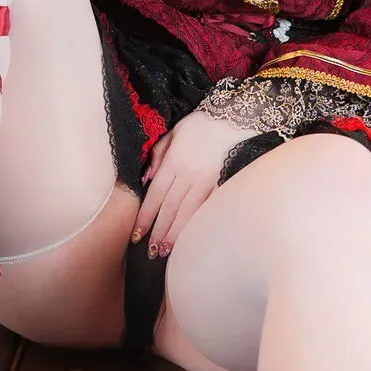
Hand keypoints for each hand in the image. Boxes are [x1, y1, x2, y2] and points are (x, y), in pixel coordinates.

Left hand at [131, 110, 260, 256]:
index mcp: (173, 162)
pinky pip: (205, 207)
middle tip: (151, 251)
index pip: (155, 195)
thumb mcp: (172, 133)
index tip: (137, 232)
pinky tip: (190, 236)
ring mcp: (205, 181)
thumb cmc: (199, 125)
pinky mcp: (220, 184)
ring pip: (186, 212)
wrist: (232, 119)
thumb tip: (145, 180)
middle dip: (158, 231)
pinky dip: (196, 223)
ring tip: (166, 250)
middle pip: (169, 208)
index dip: (145, 216)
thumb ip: (157, 155)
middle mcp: (187, 175)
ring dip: (175, 233)